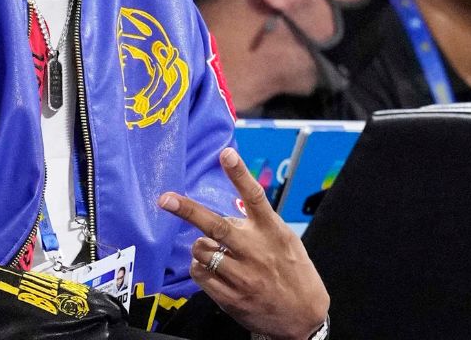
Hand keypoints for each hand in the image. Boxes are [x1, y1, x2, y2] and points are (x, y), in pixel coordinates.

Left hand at [159, 147, 327, 339]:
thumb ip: (258, 225)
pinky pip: (199, 274)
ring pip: (201, 250)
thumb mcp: (285, 241)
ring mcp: (242, 276)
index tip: (226, 154)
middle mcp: (256, 251)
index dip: (240, 174)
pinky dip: (199, 267)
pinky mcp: (231, 297)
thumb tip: (227, 212)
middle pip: (216, 225)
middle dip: (187, 210)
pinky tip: (211, 268)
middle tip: (166, 199)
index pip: (255, 197)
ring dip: (200, 246)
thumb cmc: (294, 272)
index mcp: (273, 232)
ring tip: (214, 251)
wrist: (304, 317)